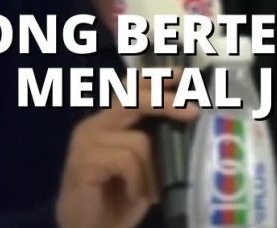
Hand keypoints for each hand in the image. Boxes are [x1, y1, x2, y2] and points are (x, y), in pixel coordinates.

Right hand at [55, 68, 198, 227]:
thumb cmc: (117, 199)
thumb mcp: (143, 167)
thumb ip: (154, 142)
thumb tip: (188, 121)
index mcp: (107, 121)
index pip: (131, 87)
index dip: (158, 78)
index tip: (185, 76)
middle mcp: (94, 124)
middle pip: (133, 98)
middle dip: (166, 102)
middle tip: (193, 113)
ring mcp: (86, 141)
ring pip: (139, 141)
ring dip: (153, 171)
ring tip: (149, 192)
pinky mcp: (83, 161)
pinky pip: (127, 161)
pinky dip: (138, 182)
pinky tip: (133, 195)